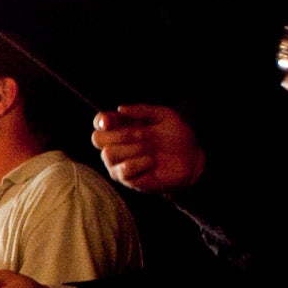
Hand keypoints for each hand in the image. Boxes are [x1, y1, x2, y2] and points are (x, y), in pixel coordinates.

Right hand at [90, 103, 204, 193]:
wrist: (191, 160)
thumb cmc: (176, 137)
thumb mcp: (165, 116)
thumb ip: (143, 110)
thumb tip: (120, 109)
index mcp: (121, 128)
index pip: (99, 122)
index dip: (100, 120)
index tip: (110, 121)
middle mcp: (115, 145)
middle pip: (97, 139)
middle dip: (121, 135)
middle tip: (144, 135)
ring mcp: (118, 164)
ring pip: (109, 154)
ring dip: (133, 149)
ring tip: (151, 150)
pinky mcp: (127, 179)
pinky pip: (123, 170)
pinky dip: (139, 164)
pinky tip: (151, 162)